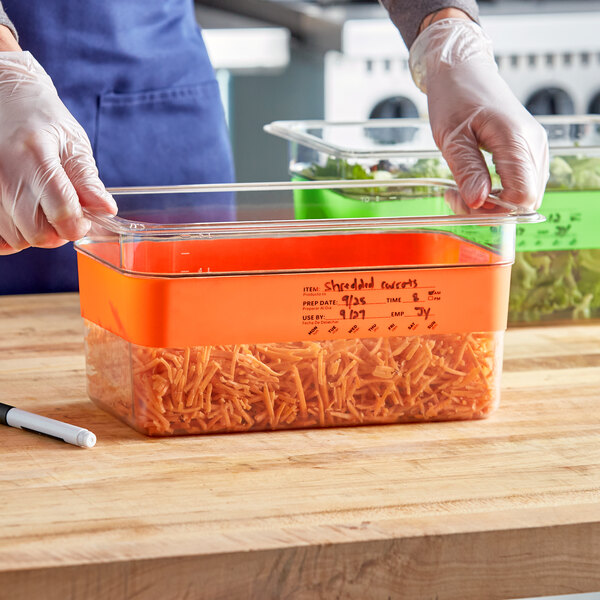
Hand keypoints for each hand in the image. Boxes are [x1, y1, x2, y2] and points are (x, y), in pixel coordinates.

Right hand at [0, 50, 116, 253]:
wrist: (3, 100)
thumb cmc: (42, 119)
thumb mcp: (72, 142)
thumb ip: (87, 180)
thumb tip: (107, 210)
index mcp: (34, 157)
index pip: (62, 213)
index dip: (79, 224)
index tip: (84, 216)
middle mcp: (4, 174)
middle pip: (38, 234)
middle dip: (59, 233)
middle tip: (64, 214)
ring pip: (17, 239)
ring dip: (36, 233)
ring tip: (42, 209)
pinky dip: (13, 235)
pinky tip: (23, 217)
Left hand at [409, 18, 548, 209]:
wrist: (462, 69)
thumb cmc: (455, 95)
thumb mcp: (452, 137)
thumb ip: (467, 171)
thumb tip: (478, 202)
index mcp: (516, 138)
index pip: (522, 196)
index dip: (494, 209)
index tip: (463, 201)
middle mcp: (533, 143)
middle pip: (526, 199)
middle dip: (491, 208)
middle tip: (457, 196)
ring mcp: (534, 145)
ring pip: (525, 193)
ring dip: (493, 200)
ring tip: (461, 187)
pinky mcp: (527, 147)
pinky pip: (521, 181)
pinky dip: (498, 189)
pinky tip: (475, 182)